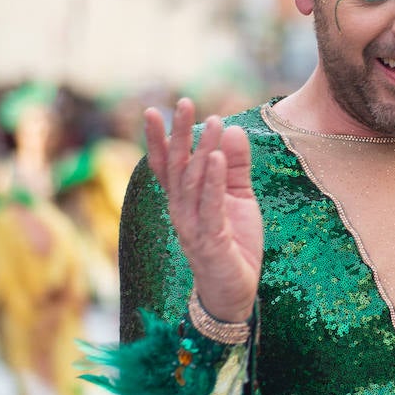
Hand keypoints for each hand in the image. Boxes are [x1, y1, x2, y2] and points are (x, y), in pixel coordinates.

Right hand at [144, 99, 263, 321]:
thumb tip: (232, 129)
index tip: (154, 110)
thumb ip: (236, 166)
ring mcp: (192, 227)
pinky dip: (213, 182)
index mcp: (184, 200)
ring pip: (192, 183)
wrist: (235, 291)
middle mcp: (181, 211)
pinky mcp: (210, 241)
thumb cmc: (233, 243)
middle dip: (178, 134)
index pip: (167, 165)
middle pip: (176, 167)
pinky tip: (217, 158)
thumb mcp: (239, 198)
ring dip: (201, 151)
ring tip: (212, 122)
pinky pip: (210, 207)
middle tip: (182, 103)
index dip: (159, 139)